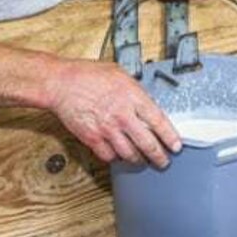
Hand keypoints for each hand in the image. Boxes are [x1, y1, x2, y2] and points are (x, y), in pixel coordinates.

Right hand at [45, 60, 180, 167]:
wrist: (61, 83)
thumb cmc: (87, 75)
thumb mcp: (121, 75)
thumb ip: (136, 92)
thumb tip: (148, 104)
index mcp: (132, 97)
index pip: (159, 122)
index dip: (170, 137)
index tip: (175, 145)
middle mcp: (122, 115)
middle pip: (148, 144)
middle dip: (159, 157)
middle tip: (163, 161)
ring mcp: (107, 129)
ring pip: (130, 154)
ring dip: (139, 160)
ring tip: (142, 160)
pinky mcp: (92, 138)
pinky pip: (109, 156)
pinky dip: (116, 158)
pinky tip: (119, 154)